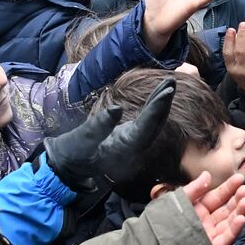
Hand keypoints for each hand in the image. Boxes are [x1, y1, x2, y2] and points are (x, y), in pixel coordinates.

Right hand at [43, 77, 175, 191]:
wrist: (72, 163)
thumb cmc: (75, 152)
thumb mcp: (82, 140)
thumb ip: (98, 126)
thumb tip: (118, 108)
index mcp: (124, 150)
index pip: (145, 128)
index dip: (157, 110)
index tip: (167, 92)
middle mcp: (135, 148)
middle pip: (155, 125)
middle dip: (164, 103)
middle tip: (172, 82)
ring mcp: (135, 142)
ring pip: (153, 122)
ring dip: (162, 102)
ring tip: (170, 81)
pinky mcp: (132, 136)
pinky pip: (147, 120)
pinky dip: (153, 106)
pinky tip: (159, 92)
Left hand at [182, 171, 244, 244]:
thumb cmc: (164, 223)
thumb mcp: (178, 201)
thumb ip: (194, 189)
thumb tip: (207, 174)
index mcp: (199, 210)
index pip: (217, 197)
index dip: (229, 188)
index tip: (240, 178)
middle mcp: (207, 222)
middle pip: (226, 209)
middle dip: (237, 199)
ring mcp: (210, 235)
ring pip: (229, 222)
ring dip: (240, 212)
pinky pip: (225, 238)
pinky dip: (234, 229)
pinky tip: (241, 218)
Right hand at [222, 24, 244, 96]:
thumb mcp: (236, 69)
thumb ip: (234, 55)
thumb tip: (233, 34)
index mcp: (232, 69)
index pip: (228, 53)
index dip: (228, 40)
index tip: (231, 29)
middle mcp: (241, 71)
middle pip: (240, 51)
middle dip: (242, 36)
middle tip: (244, 24)